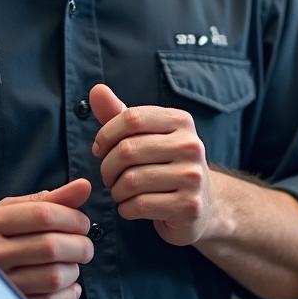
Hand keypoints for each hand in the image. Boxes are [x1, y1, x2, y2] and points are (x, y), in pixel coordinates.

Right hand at [0, 179, 92, 298]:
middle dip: (80, 245)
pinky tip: (67, 286)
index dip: (74, 218)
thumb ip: (49, 200)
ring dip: (73, 270)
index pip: (45, 215)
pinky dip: (68, 295)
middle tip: (83, 246)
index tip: (82, 224)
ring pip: (54, 277)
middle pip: (52, 246)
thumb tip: (84, 186)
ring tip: (71, 264)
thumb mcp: (10, 212)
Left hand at [90, 85, 221, 246]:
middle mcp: (191, 145)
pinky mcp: (189, 206)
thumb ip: (119, 114)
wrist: (201, 205)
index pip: (131, 118)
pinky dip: (125, 209)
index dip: (106, 135)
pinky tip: (131, 207)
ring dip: (116, 191)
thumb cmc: (164, 165)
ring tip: (120, 192)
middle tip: (108, 177)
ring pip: (131, 181)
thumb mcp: (145, 136)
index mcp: (181, 121)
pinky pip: (140, 205)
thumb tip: (96, 89)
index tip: (100, 149)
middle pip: (127, 150)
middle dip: (107, 167)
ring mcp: (193, 176)